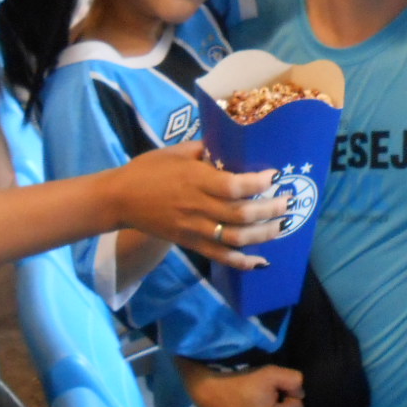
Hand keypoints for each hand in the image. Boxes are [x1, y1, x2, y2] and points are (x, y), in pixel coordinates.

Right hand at [114, 141, 289, 269]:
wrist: (119, 199)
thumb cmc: (148, 170)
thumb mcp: (176, 151)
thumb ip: (205, 149)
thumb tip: (231, 144)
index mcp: (195, 180)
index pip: (234, 186)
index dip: (258, 183)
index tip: (274, 176)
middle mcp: (198, 206)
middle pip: (241, 214)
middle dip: (270, 209)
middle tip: (287, 202)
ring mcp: (194, 228)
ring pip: (236, 237)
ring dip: (264, 234)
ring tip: (282, 226)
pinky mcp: (190, 243)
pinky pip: (220, 256)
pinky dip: (242, 262)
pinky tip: (260, 262)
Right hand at [178, 359, 303, 406]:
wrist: (210, 393)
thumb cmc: (240, 381)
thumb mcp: (270, 373)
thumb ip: (294, 380)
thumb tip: (300, 393)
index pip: (299, 405)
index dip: (288, 392)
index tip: (271, 387)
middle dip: (284, 404)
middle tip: (265, 393)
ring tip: (259, 401)